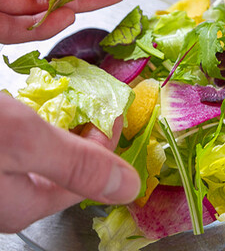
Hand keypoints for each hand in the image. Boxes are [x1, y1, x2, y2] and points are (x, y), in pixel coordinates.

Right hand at [0, 94, 139, 232]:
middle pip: (72, 165)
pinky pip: (30, 146)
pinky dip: (43, 126)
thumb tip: (128, 186)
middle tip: (100, 106)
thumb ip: (76, 164)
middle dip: (89, 133)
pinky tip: (44, 110)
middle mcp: (16, 196)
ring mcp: (3, 179)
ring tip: (77, 105)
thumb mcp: (23, 143)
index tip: (116, 112)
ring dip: (67, 128)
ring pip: (50, 154)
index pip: (92, 175)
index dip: (108, 141)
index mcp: (29, 203)